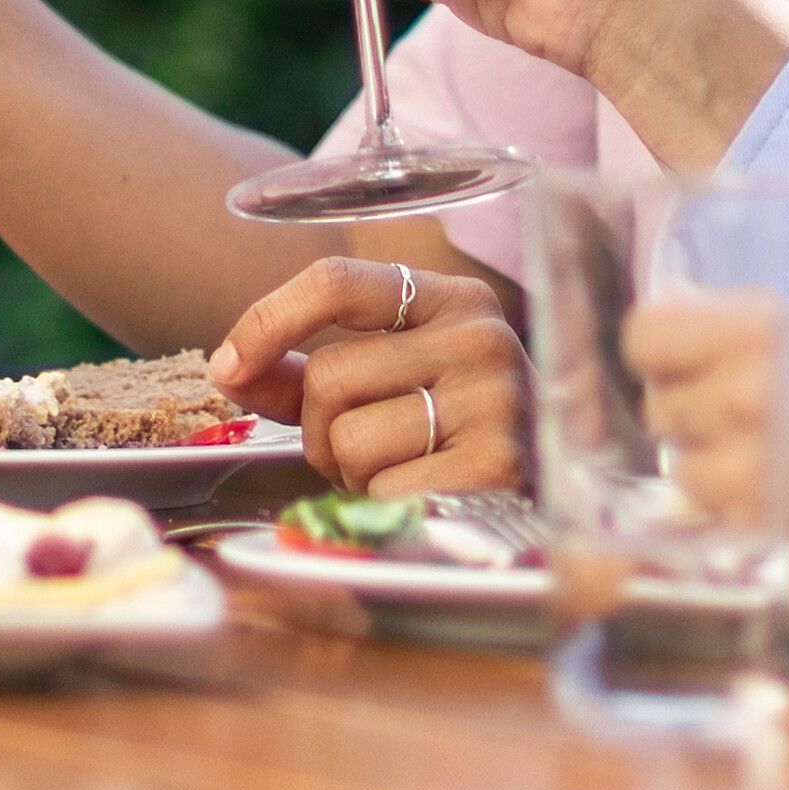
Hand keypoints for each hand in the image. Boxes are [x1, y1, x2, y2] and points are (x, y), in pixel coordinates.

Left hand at [208, 252, 526, 494]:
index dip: (266, 322)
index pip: (336, 283)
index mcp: (452, 299)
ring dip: (350, 473)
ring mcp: (494, 401)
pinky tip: (425, 499)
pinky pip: (380, 490)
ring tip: (401, 473)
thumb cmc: (458, 434)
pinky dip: (382, 507)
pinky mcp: (495, 467)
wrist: (561, 493)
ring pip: (346, 439)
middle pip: (328, 376)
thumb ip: (310, 373)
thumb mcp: (396, 381)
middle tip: (364, 451)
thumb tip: (230, 370)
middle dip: (320, 429)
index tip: (227, 367)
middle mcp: (480, 338)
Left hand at [621, 299, 788, 656]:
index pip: (647, 335)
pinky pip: (712, 548)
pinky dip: (742, 543)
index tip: (687, 371)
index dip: (665, 354)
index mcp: (775, 341)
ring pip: (682, 484)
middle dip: (700, 423)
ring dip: (720, 488)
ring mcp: (755, 495)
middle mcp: (751, 410)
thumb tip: (681, 306)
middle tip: (764, 437)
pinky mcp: (765, 567)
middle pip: (661, 413)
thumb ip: (771, 329)